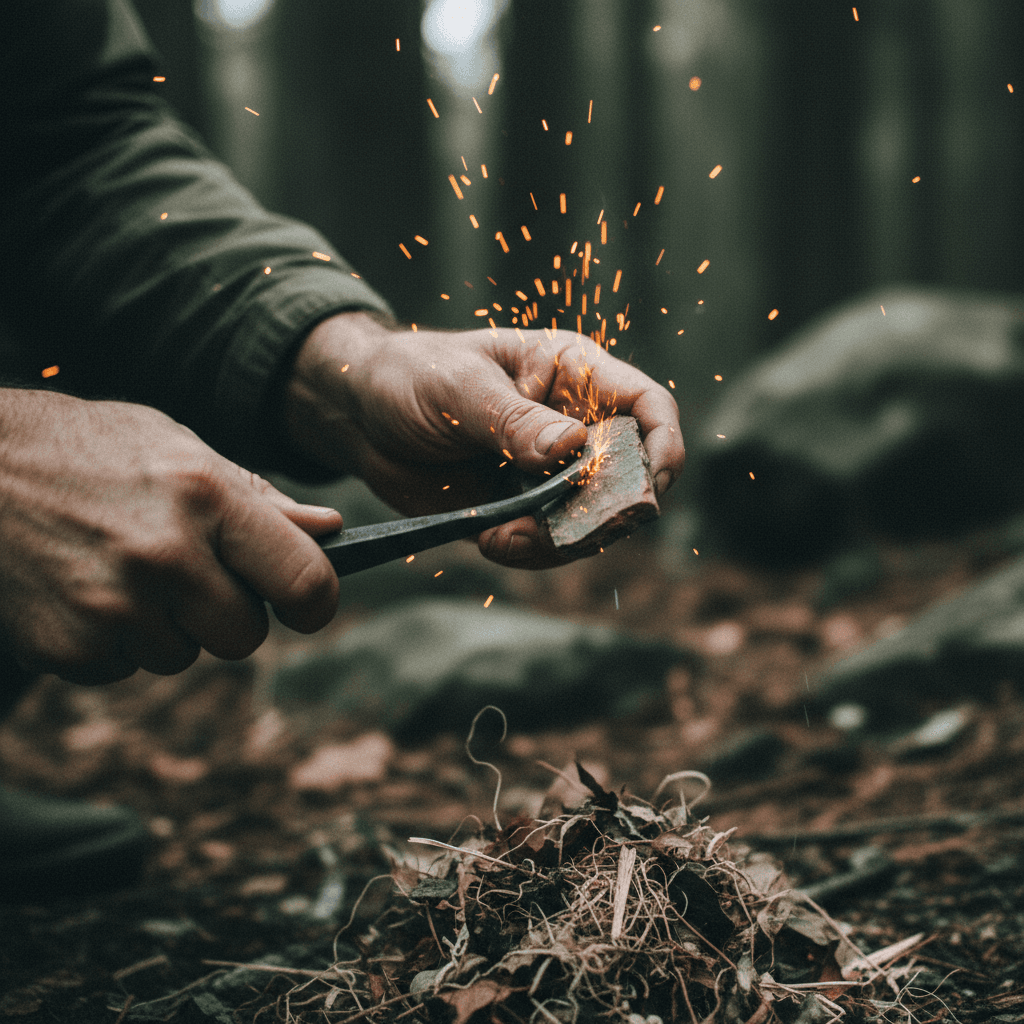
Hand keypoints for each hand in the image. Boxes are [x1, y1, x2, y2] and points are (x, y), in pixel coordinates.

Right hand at [0, 390, 342, 683]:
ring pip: (182, 656)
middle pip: (245, 635)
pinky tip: (82, 589)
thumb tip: (328, 529)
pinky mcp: (67, 646)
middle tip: (184, 571)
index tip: (307, 606)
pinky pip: (123, 669)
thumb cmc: (88, 451)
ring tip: (119, 568)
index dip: (315, 602)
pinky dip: (110, 642)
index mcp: (206, 497)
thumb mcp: (179, 449)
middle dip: (225, 613)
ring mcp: (113, 607)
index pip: (303, 580)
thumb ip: (257, 499)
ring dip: (163, 626)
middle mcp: (165, 556)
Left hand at [284, 312, 683, 567]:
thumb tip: (571, 449)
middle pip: (628, 477)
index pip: (645, 405)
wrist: (361, 416)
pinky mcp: (521, 509)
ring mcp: (549, 474)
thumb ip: (514, 420)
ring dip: (560, 541)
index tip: (657, 481)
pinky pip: (547, 543)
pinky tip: (491, 540)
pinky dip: (529, 551)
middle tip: (561, 527)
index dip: (664, 442)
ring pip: (590, 521)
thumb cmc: (412, 374)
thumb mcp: (459, 387)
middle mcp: (572, 427)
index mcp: (572, 376)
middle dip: (605, 511)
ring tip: (503, 536)